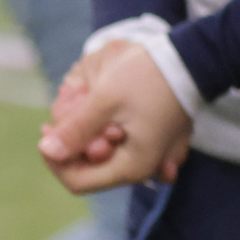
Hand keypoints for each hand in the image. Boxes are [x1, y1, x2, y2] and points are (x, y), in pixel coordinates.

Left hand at [38, 40, 192, 193]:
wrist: (194, 58)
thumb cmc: (150, 78)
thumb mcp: (106, 101)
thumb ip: (75, 129)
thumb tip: (46, 150)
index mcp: (132, 166)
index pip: (77, 181)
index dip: (56, 160)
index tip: (47, 130)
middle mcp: (144, 168)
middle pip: (92, 169)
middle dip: (74, 143)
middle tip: (69, 112)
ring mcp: (154, 155)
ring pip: (106, 156)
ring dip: (89, 135)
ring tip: (87, 104)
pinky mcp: (158, 140)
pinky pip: (123, 145)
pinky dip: (107, 131)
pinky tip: (105, 111)